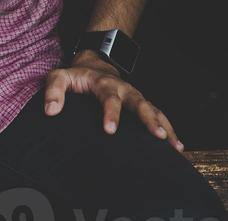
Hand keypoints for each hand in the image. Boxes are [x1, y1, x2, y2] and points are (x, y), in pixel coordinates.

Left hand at [42, 52, 182, 151]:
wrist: (94, 65)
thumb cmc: (74, 76)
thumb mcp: (59, 77)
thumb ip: (53, 91)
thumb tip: (50, 111)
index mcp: (105, 85)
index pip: (109, 98)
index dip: (111, 113)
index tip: (110, 130)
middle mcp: (125, 90)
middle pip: (141, 104)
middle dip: (150, 121)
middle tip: (159, 137)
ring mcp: (136, 97)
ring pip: (154, 111)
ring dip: (166, 127)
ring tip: (175, 147)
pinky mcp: (141, 105)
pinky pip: (158, 116)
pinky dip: (169, 129)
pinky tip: (177, 147)